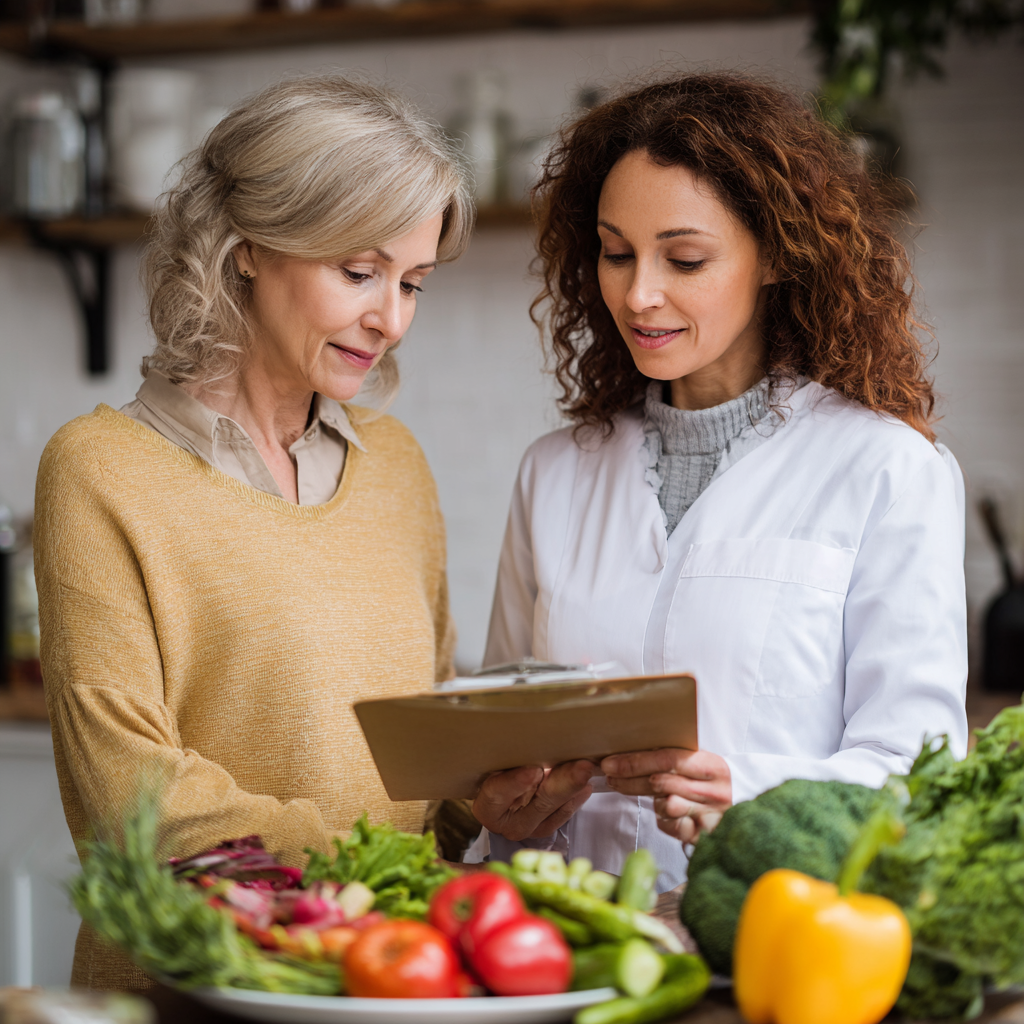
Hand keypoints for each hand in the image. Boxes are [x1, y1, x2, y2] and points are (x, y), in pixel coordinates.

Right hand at [472, 760, 594, 841]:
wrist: (498, 794)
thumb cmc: (493, 774)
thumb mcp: (494, 766)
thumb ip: (508, 760)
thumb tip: (532, 742)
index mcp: (487, 806)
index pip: (498, 793)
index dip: (516, 782)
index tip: (534, 770)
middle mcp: (507, 824)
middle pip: (537, 802)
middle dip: (563, 783)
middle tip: (581, 768)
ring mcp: (529, 828)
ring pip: (554, 807)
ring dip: (574, 788)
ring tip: (588, 770)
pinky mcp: (544, 829)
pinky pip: (563, 815)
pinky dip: (575, 799)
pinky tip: (586, 785)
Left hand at [601, 748, 731, 844]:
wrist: (751, 804)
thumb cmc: (717, 782)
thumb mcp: (703, 763)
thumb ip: (676, 759)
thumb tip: (629, 754)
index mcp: (712, 765)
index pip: (667, 759)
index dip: (634, 761)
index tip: (610, 763)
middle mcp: (714, 791)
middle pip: (660, 782)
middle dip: (629, 780)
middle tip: (610, 776)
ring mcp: (711, 815)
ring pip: (665, 806)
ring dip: (655, 801)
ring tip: (659, 796)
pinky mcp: (707, 836)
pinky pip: (673, 827)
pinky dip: (666, 821)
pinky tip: (672, 814)